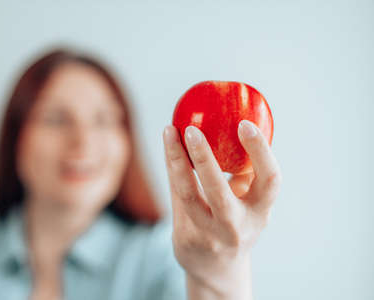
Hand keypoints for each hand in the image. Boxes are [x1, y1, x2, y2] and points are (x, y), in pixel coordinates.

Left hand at [163, 120, 281, 297]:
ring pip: (187, 195)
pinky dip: (172, 168)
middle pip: (219, 192)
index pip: (269, 180)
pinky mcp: (186, 237)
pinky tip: (168, 148)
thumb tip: (228, 125)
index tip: (244, 124)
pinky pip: (176, 195)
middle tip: (191, 129)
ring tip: (169, 132)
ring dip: (176, 160)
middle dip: (203, 158)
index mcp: (260, 213)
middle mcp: (236, 227)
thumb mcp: (248, 203)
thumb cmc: (235, 223)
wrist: (217, 269)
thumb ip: (241, 173)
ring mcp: (208, 235)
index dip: (260, 152)